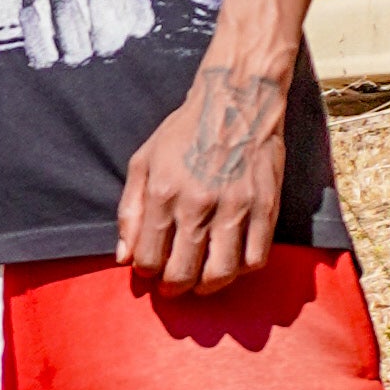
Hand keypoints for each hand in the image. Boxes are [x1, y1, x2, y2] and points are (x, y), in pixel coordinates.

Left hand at [116, 42, 292, 292]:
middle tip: (172, 287)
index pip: (149, 257)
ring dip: (206, 288)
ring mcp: (236, 207)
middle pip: (183, 272)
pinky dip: (241, 272)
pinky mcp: (266, 208)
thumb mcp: (143, 161)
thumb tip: (123, 256)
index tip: (150, 269)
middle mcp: (199, 204)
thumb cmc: (185, 132)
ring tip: (199, 284)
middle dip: (172, 288)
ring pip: (220, 273)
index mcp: (164, 193)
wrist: (238, 101)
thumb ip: (129, 210)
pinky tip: (230, 265)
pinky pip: (256, 258)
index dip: (146, 271)